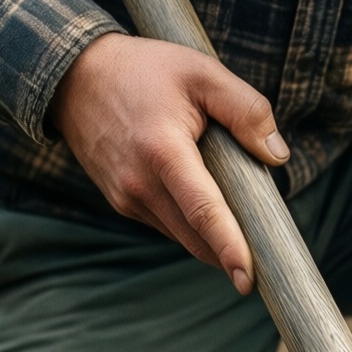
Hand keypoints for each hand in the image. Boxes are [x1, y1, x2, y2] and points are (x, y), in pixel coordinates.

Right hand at [48, 33, 288, 294]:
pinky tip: (211, 211)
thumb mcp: (201, 71)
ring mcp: (128, 199)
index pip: (202, 210)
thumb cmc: (144, 71)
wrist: (74, 78)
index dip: (229, 247)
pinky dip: (195, 227)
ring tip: (245, 230)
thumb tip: (277, 156)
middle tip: (269, 266)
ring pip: (185, 237)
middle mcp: (140, 184)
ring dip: (215, 242)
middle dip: (233, 256)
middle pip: (198, 237)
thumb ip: (245, 109)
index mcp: (162, 151)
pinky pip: (170, 226)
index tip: (249, 280)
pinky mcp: (124, 204)